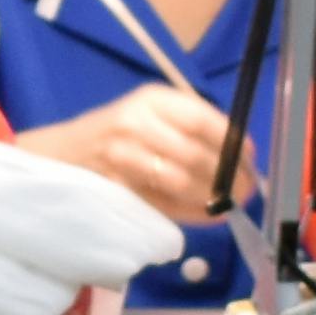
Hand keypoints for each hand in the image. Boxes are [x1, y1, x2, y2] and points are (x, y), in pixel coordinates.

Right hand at [22, 86, 230, 220]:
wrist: (64, 153)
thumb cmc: (119, 131)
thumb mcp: (152, 112)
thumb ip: (192, 125)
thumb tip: (243, 154)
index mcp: (152, 100)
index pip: (201, 120)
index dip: (233, 142)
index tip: (251, 160)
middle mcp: (136, 123)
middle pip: (194, 154)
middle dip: (228, 176)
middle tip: (247, 190)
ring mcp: (123, 157)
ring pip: (180, 181)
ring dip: (212, 197)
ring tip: (230, 204)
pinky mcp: (116, 187)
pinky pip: (163, 204)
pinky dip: (192, 212)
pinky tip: (208, 214)